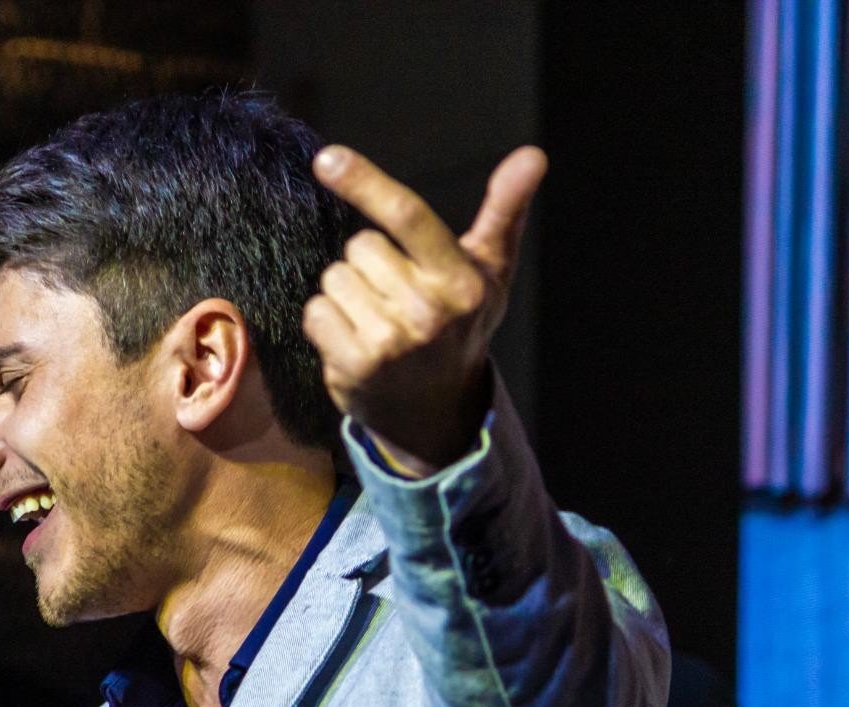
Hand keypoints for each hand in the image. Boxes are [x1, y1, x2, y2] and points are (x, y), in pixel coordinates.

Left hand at [305, 144, 547, 474]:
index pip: (408, 217)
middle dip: (370, 262)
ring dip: (347, 292)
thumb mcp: (491, 269)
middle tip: (396, 293)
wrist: (436, 410)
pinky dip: (326, 321)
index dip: (366, 182)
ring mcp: (389, 342)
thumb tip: (533, 155)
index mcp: (462, 281)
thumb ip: (505, 210)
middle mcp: (428, 312)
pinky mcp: (354, 366)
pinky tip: (354, 339)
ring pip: (334, 277)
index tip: (327, 158)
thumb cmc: (462, 323)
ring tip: (377, 318)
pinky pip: (316, 312)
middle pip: (360, 246)